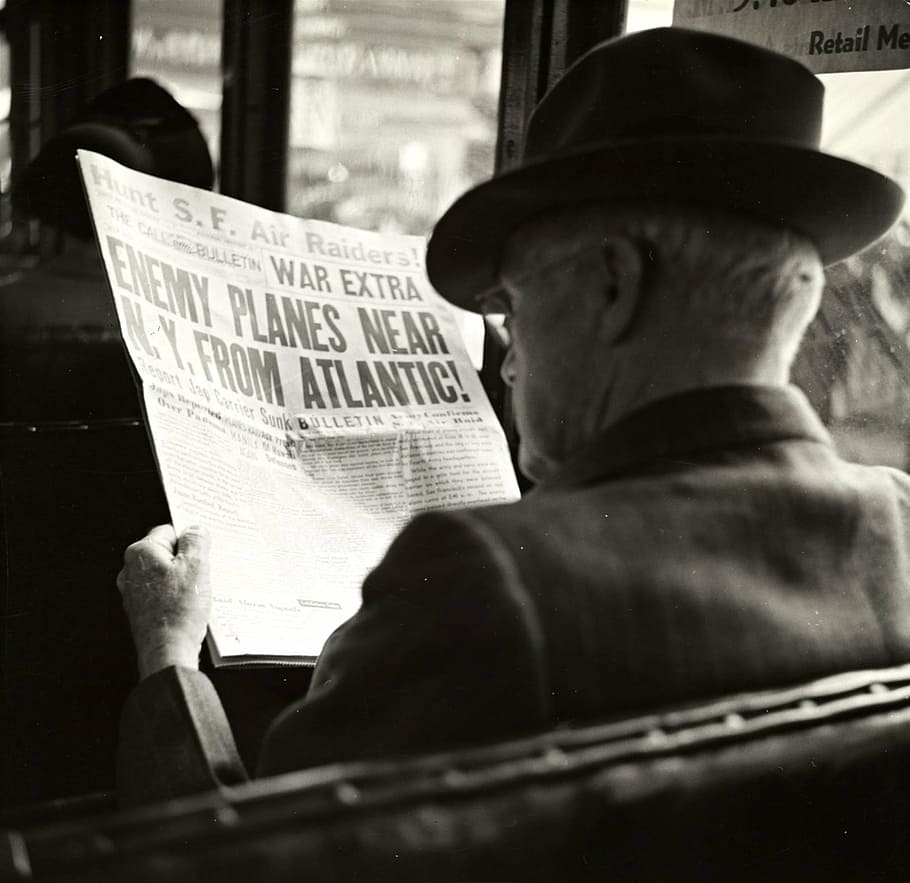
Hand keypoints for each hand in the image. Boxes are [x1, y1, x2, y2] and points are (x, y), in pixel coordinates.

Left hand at [117, 524, 210, 678]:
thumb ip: (196, 540)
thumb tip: (195, 530)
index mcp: (141, 553)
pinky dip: (177, 595)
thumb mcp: (196, 566)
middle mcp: (131, 570)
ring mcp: (134, 592)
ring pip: (166, 574)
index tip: (204, 548)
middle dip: (187, 560)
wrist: (168, 652)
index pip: (169, 531)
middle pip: (166, 553)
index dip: (189, 539)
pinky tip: (191, 605)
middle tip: (205, 570)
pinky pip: (163, 593)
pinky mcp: (142, 609)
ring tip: (199, 591)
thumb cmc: (178, 610)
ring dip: (184, 579)